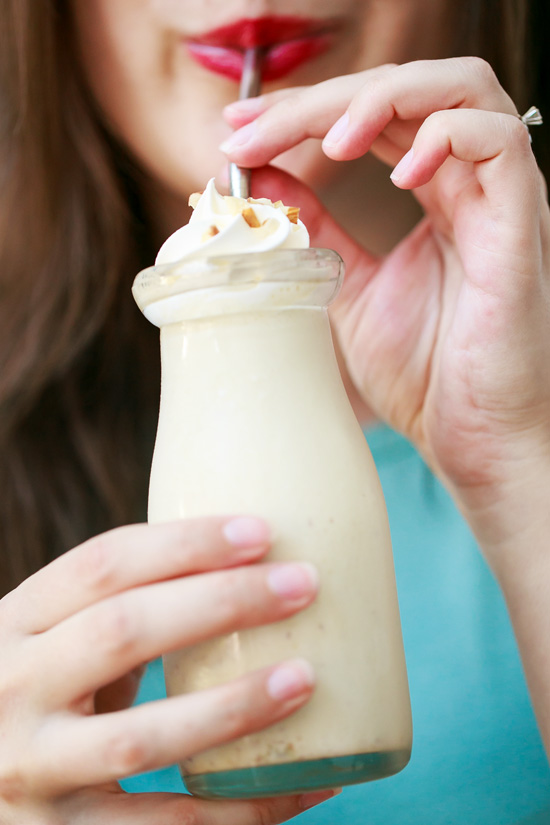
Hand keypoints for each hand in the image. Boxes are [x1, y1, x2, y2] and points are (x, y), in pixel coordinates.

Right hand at [0, 517, 326, 822]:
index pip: (101, 564)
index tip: (260, 531)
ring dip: (232, 706)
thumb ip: (123, 610)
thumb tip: (247, 570)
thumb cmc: (43, 692)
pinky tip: (307, 783)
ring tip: (304, 678)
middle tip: (302, 584)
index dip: (183, 543)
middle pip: (123, 630)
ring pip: (140, 738)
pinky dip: (242, 808)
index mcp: (20, 620)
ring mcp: (33, 769)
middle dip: (222, 602)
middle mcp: (15, 689)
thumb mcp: (58, 639)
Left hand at [221, 58, 549, 550]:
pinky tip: (398, 174)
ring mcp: (497, 199)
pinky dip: (444, 138)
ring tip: (328, 140)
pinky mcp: (520, 226)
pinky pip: (500, 143)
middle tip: (253, 131)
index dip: (301, 111)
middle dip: (321, 99)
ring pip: (459, 89)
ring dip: (383, 98)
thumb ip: (313, 229)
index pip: (369, 117)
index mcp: (432, 193)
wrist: (471, 437)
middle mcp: (467, 184)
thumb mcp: (345, 289)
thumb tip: (259, 179)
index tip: (236, 134)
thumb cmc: (423, 373)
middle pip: (403, 91)